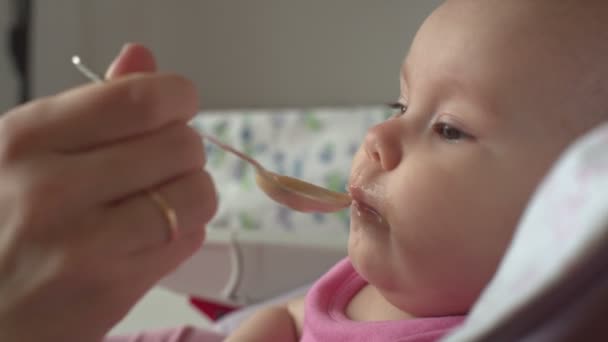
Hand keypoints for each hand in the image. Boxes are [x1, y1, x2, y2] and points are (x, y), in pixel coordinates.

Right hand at [0, 44, 216, 341]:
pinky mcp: (113, 289)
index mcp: (27, 139)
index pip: (140, 99)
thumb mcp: (29, 150)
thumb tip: (141, 57)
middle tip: (160, 163)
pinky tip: (149, 235)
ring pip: (198, 193)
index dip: (178, 97)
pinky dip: (183, 231)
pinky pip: (190, 238)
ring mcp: (84, 245)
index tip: (177, 106)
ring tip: (159, 200)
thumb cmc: (9, 221)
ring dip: (191, 192)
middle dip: (184, 149)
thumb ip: (91, 105)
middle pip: (182, 144)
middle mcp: (52, 189)